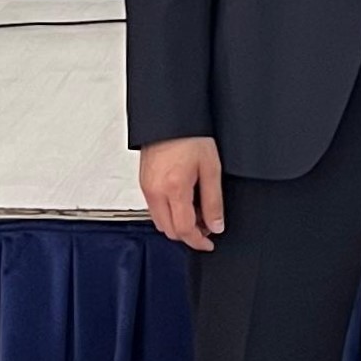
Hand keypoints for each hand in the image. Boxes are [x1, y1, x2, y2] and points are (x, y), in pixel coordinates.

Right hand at [141, 136, 224, 251]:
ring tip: (197, 213)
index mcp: (174, 188)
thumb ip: (214, 200)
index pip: (184, 229)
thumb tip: (216, 225)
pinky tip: (183, 202)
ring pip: (160, 222)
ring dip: (178, 224)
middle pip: (169, 230)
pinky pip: (154, 208)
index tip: (209, 243)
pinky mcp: (144, 182)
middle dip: (188, 234)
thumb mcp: (211, 168)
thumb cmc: (191, 136)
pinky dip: (169, 213)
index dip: (198, 241)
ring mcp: (147, 187)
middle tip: (207, 226)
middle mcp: (156, 191)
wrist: (170, 117)